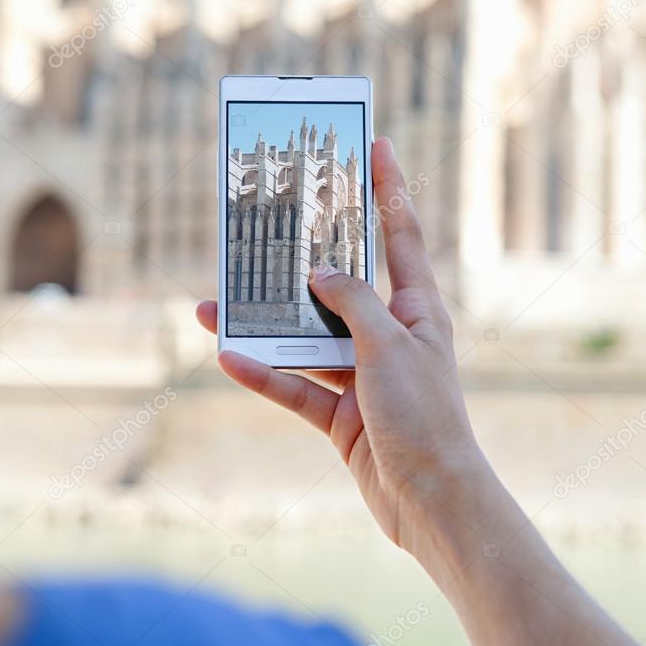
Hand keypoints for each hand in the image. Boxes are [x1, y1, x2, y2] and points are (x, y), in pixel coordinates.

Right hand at [197, 137, 486, 565]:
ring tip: (214, 305)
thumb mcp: (390, 346)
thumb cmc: (426, 417)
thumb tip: (318, 274)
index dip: (389, 188)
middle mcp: (390, 337)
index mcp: (418, 310)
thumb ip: (352, 303)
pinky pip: (297, 387)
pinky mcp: (343, 414)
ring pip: (306, 340)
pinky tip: (228, 358)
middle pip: (340, 286)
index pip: (400, 235)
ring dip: (264, 326)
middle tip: (267, 226)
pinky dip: (265, 375)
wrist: (430, 501)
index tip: (375, 144)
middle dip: (301, 260)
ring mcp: (365, 377)